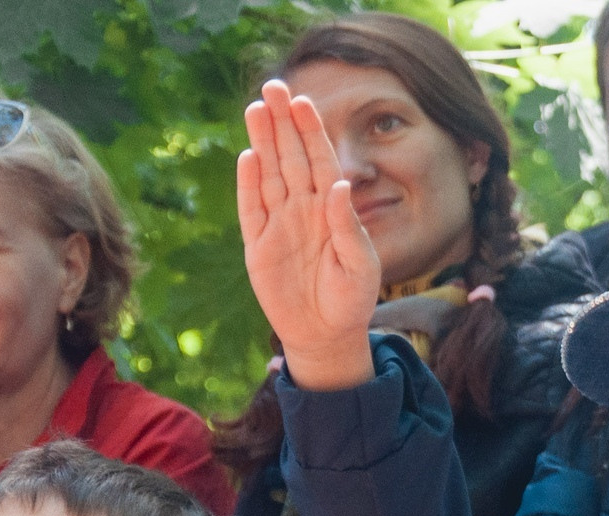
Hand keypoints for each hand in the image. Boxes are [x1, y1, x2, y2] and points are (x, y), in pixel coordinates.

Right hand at [238, 80, 380, 391]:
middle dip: (282, 121)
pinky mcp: (258, 245)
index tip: (302, 100)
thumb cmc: (351, 300)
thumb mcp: (360, 266)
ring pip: (268, 174)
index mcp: (331, 209)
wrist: (326, 336)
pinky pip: (251, 208)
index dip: (311, 130)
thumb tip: (338, 185)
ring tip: (255, 108)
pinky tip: (247, 156)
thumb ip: (348, 226)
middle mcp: (304, 209)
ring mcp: (279, 224)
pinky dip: (248, 184)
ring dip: (262, 141)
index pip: (320, 160)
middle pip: (290, 157)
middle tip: (272, 86)